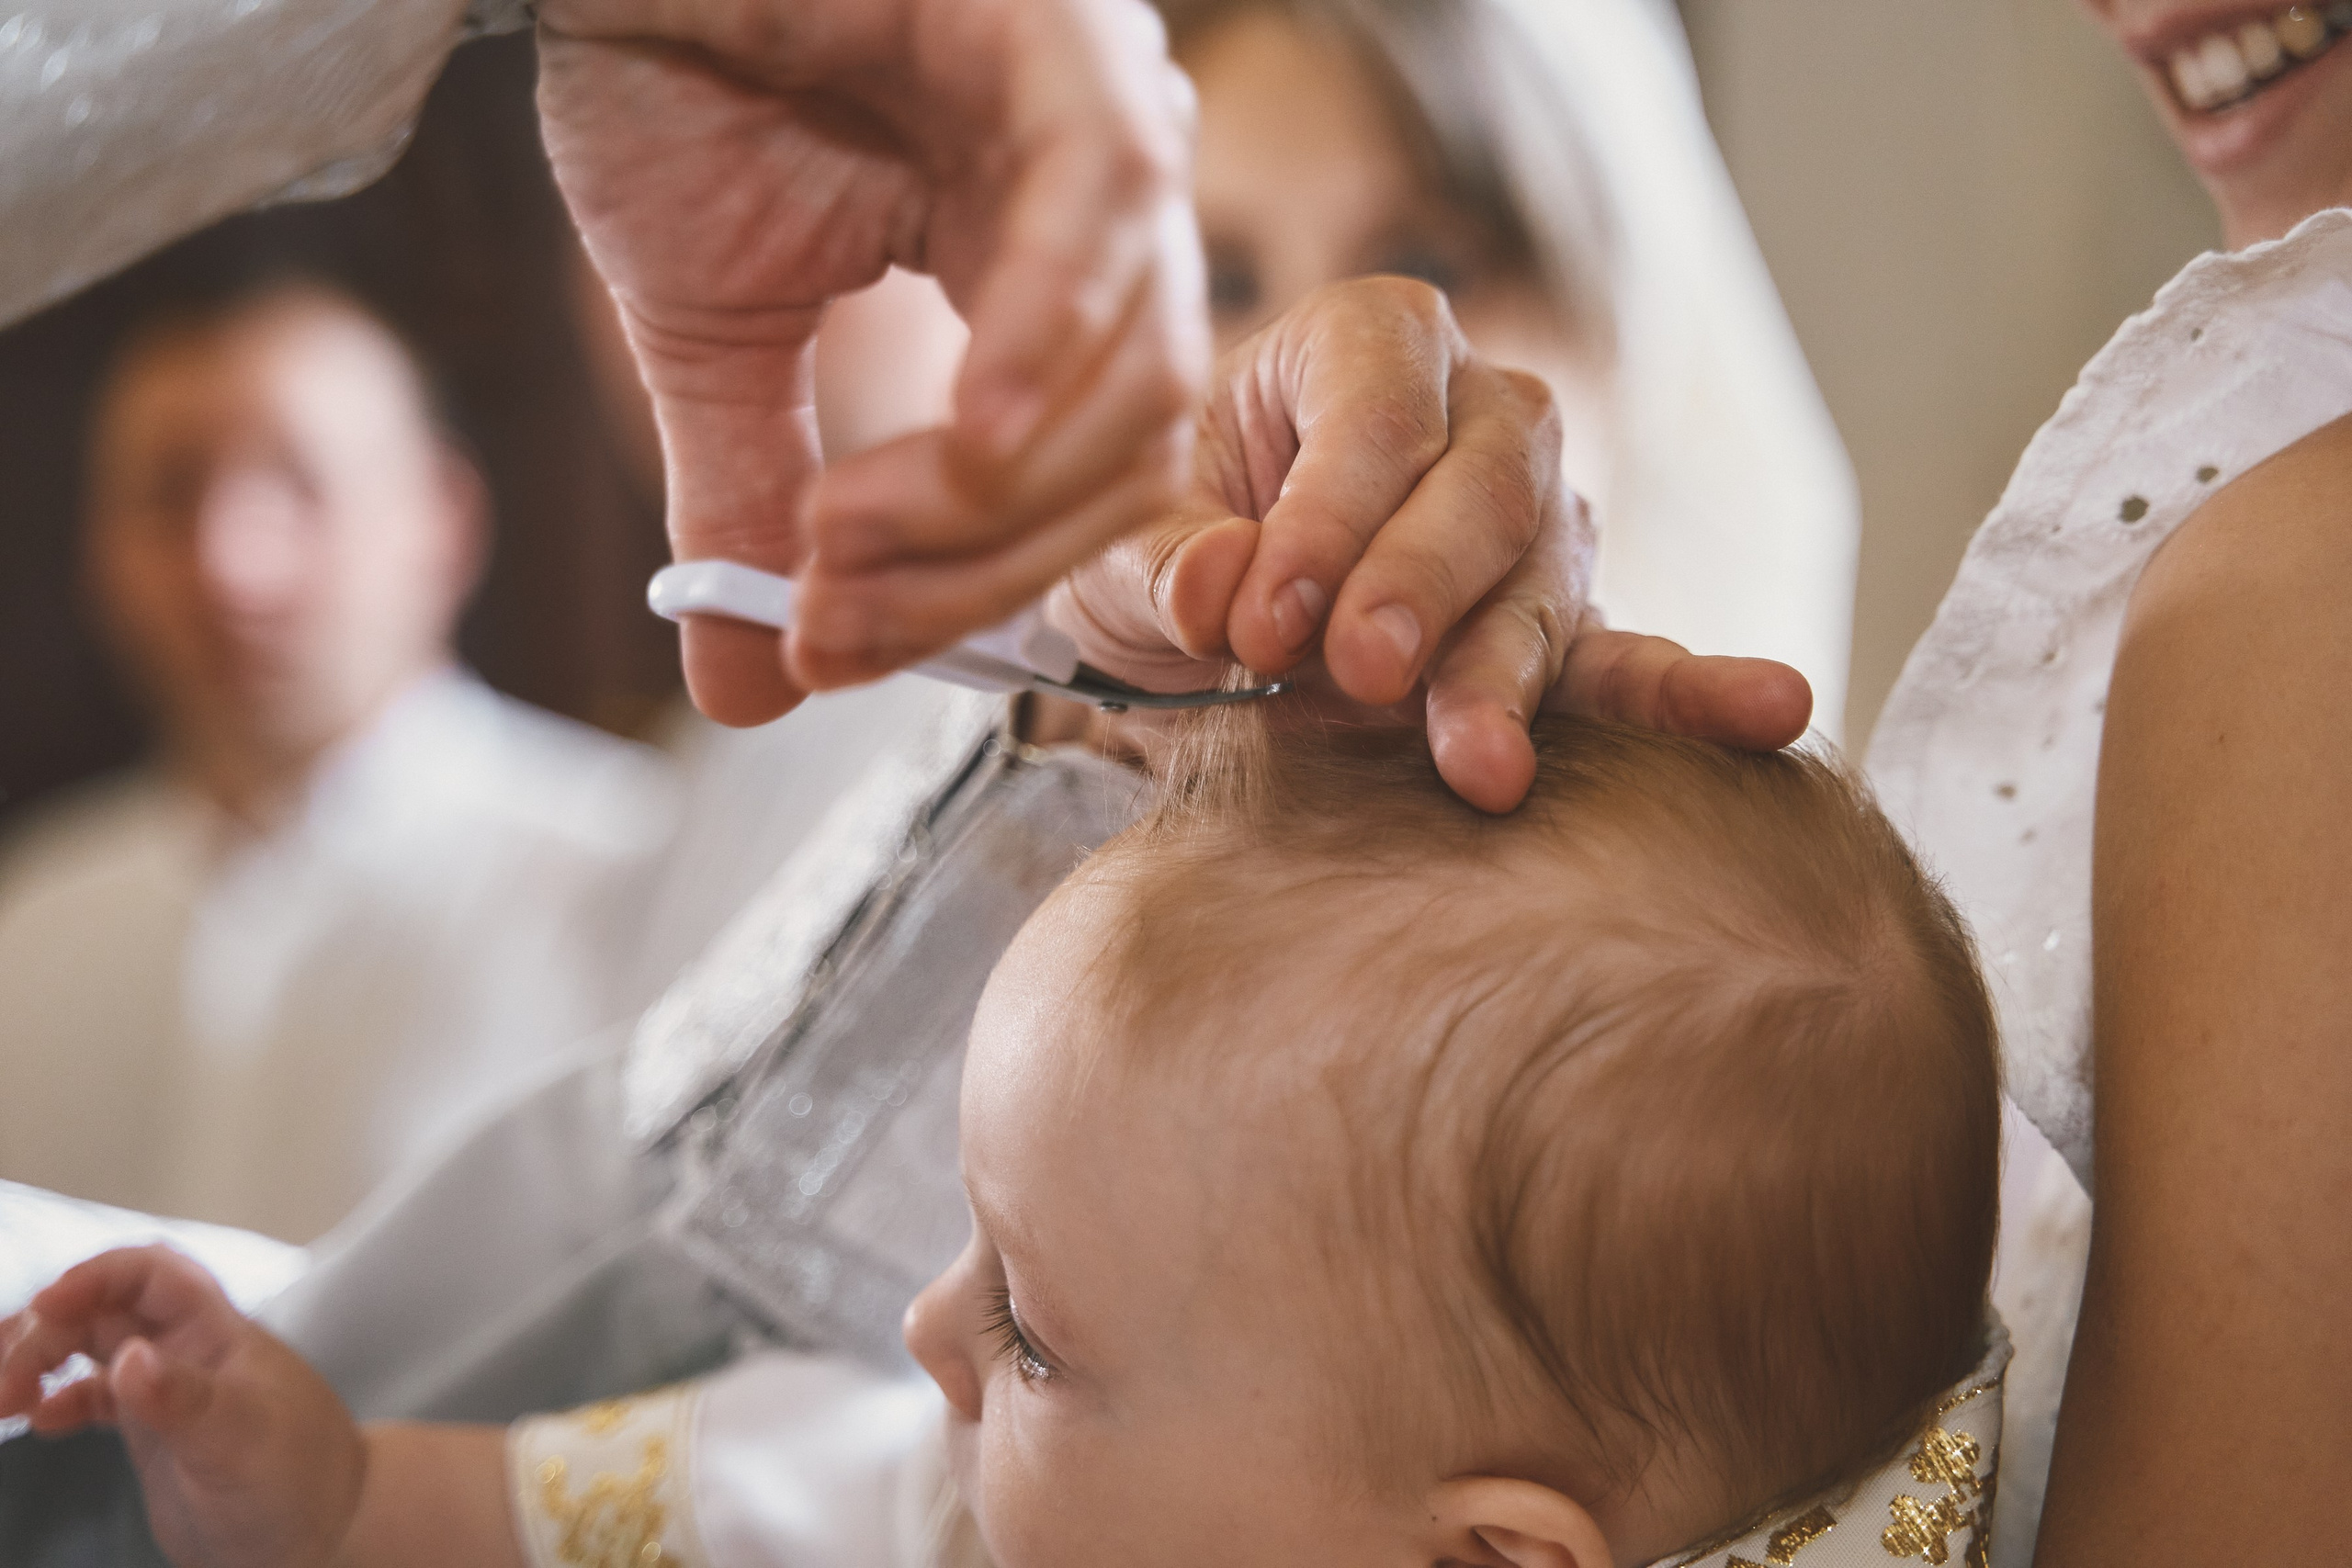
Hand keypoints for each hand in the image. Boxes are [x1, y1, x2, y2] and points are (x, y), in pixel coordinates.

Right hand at [0, 1247, 362, 1567]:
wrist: (326, 1530)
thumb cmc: (302, 1477)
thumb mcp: (243, 1439)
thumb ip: (186, 1400)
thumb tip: (129, 1360)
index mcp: (218, 1333)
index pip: (151, 1274)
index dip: (95, 1276)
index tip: (44, 1307)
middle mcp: (189, 1350)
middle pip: (104, 1308)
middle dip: (47, 1331)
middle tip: (7, 1382)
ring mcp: (170, 1387)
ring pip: (91, 1347)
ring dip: (41, 1360)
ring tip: (5, 1397)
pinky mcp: (155, 1430)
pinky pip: (94, 1397)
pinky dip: (59, 1401)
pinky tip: (39, 1420)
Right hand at [534, 0, 1207, 724]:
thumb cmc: (671, 86)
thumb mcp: (718, 343)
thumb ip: (758, 502)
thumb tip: (743, 693)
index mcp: (1046, 276)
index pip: (1074, 487)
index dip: (964, 594)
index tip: (827, 647)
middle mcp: (1108, 208)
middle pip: (1128, 456)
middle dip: (977, 567)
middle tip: (826, 607)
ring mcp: (1106, 118)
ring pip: (1138, 368)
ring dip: (989, 494)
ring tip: (837, 533)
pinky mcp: (1069, 38)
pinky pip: (1106, 216)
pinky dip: (1044, 346)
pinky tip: (963, 441)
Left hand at [1047, 277, 1811, 811]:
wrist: (1209, 611)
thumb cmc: (1170, 540)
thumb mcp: (1125, 540)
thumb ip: (1164, 561)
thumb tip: (1212, 595)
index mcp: (1368, 340)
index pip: (1375, 410)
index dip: (1326, 512)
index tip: (1260, 615)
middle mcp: (1479, 411)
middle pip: (1481, 488)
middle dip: (1419, 586)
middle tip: (1358, 672)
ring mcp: (1540, 520)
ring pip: (1545, 581)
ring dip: (1504, 674)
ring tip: (1478, 764)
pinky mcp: (1563, 625)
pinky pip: (1631, 659)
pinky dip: (1690, 695)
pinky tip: (1770, 712)